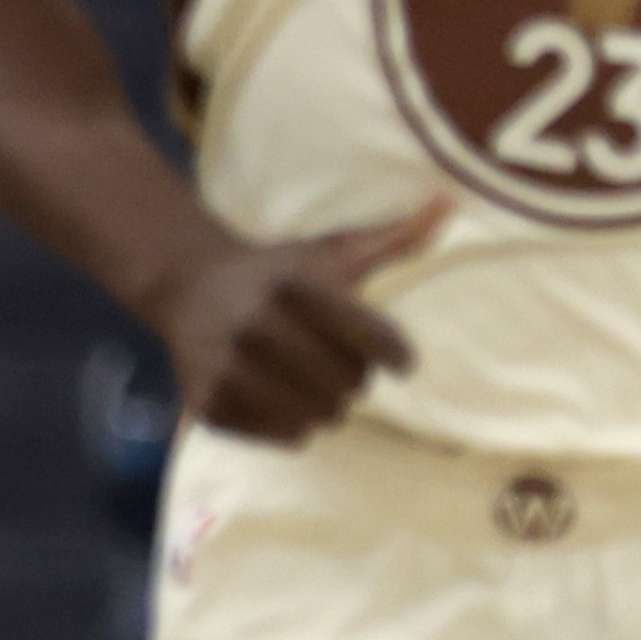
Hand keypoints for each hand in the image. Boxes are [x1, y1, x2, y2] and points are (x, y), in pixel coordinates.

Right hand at [152, 202, 440, 441]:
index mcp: (293, 288)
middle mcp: (255, 327)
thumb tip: (449, 202)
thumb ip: (393, 236)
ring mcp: (226, 368)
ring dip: (325, 409)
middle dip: (354, 382)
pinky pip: (282, 437)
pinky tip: (286, 404)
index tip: (402, 363)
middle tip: (342, 372)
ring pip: (315, 417)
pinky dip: (294, 428)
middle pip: (346, 385)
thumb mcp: (332, 250)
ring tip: (315, 391)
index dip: (396, 355)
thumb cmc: (277, 273)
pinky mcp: (207, 402)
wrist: (190, 286)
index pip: (372, 340)